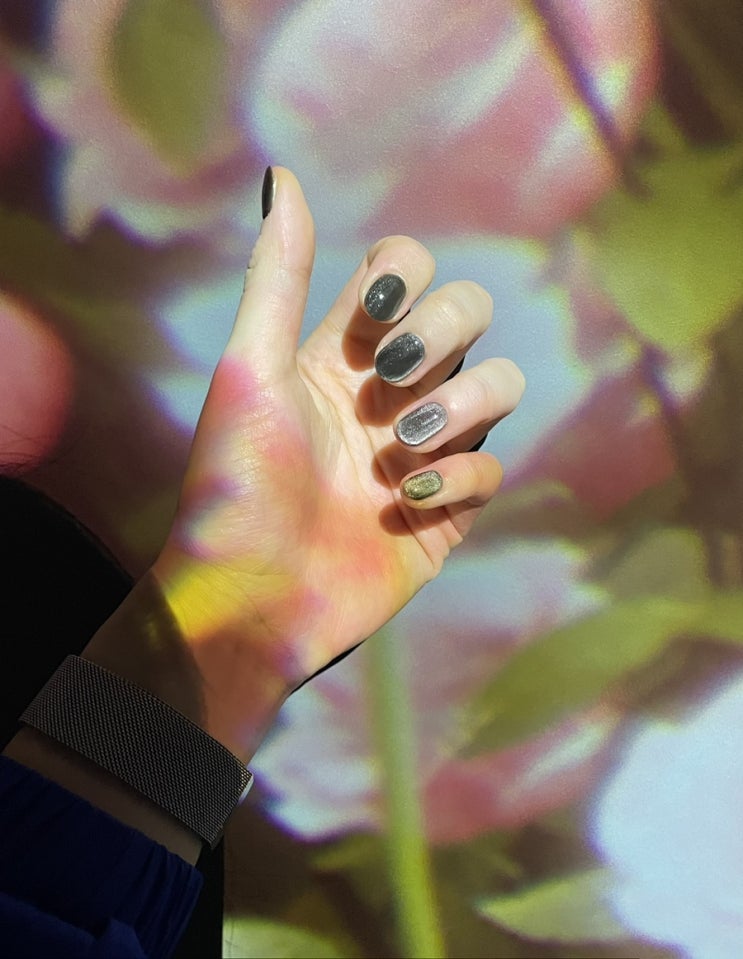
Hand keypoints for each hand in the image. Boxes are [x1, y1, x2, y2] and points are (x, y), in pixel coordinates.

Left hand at [92, 168, 524, 758]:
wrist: (250, 596)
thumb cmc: (234, 482)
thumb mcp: (251, 369)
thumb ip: (279, 276)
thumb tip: (282, 175)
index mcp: (344, 350)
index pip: (407, 270)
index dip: (405, 277)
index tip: (371, 316)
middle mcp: (391, 390)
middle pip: (469, 313)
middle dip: (442, 332)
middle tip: (388, 378)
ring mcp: (425, 449)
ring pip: (500, 384)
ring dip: (462, 403)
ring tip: (401, 445)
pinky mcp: (449, 508)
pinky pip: (494, 468)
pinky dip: (459, 476)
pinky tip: (406, 501)